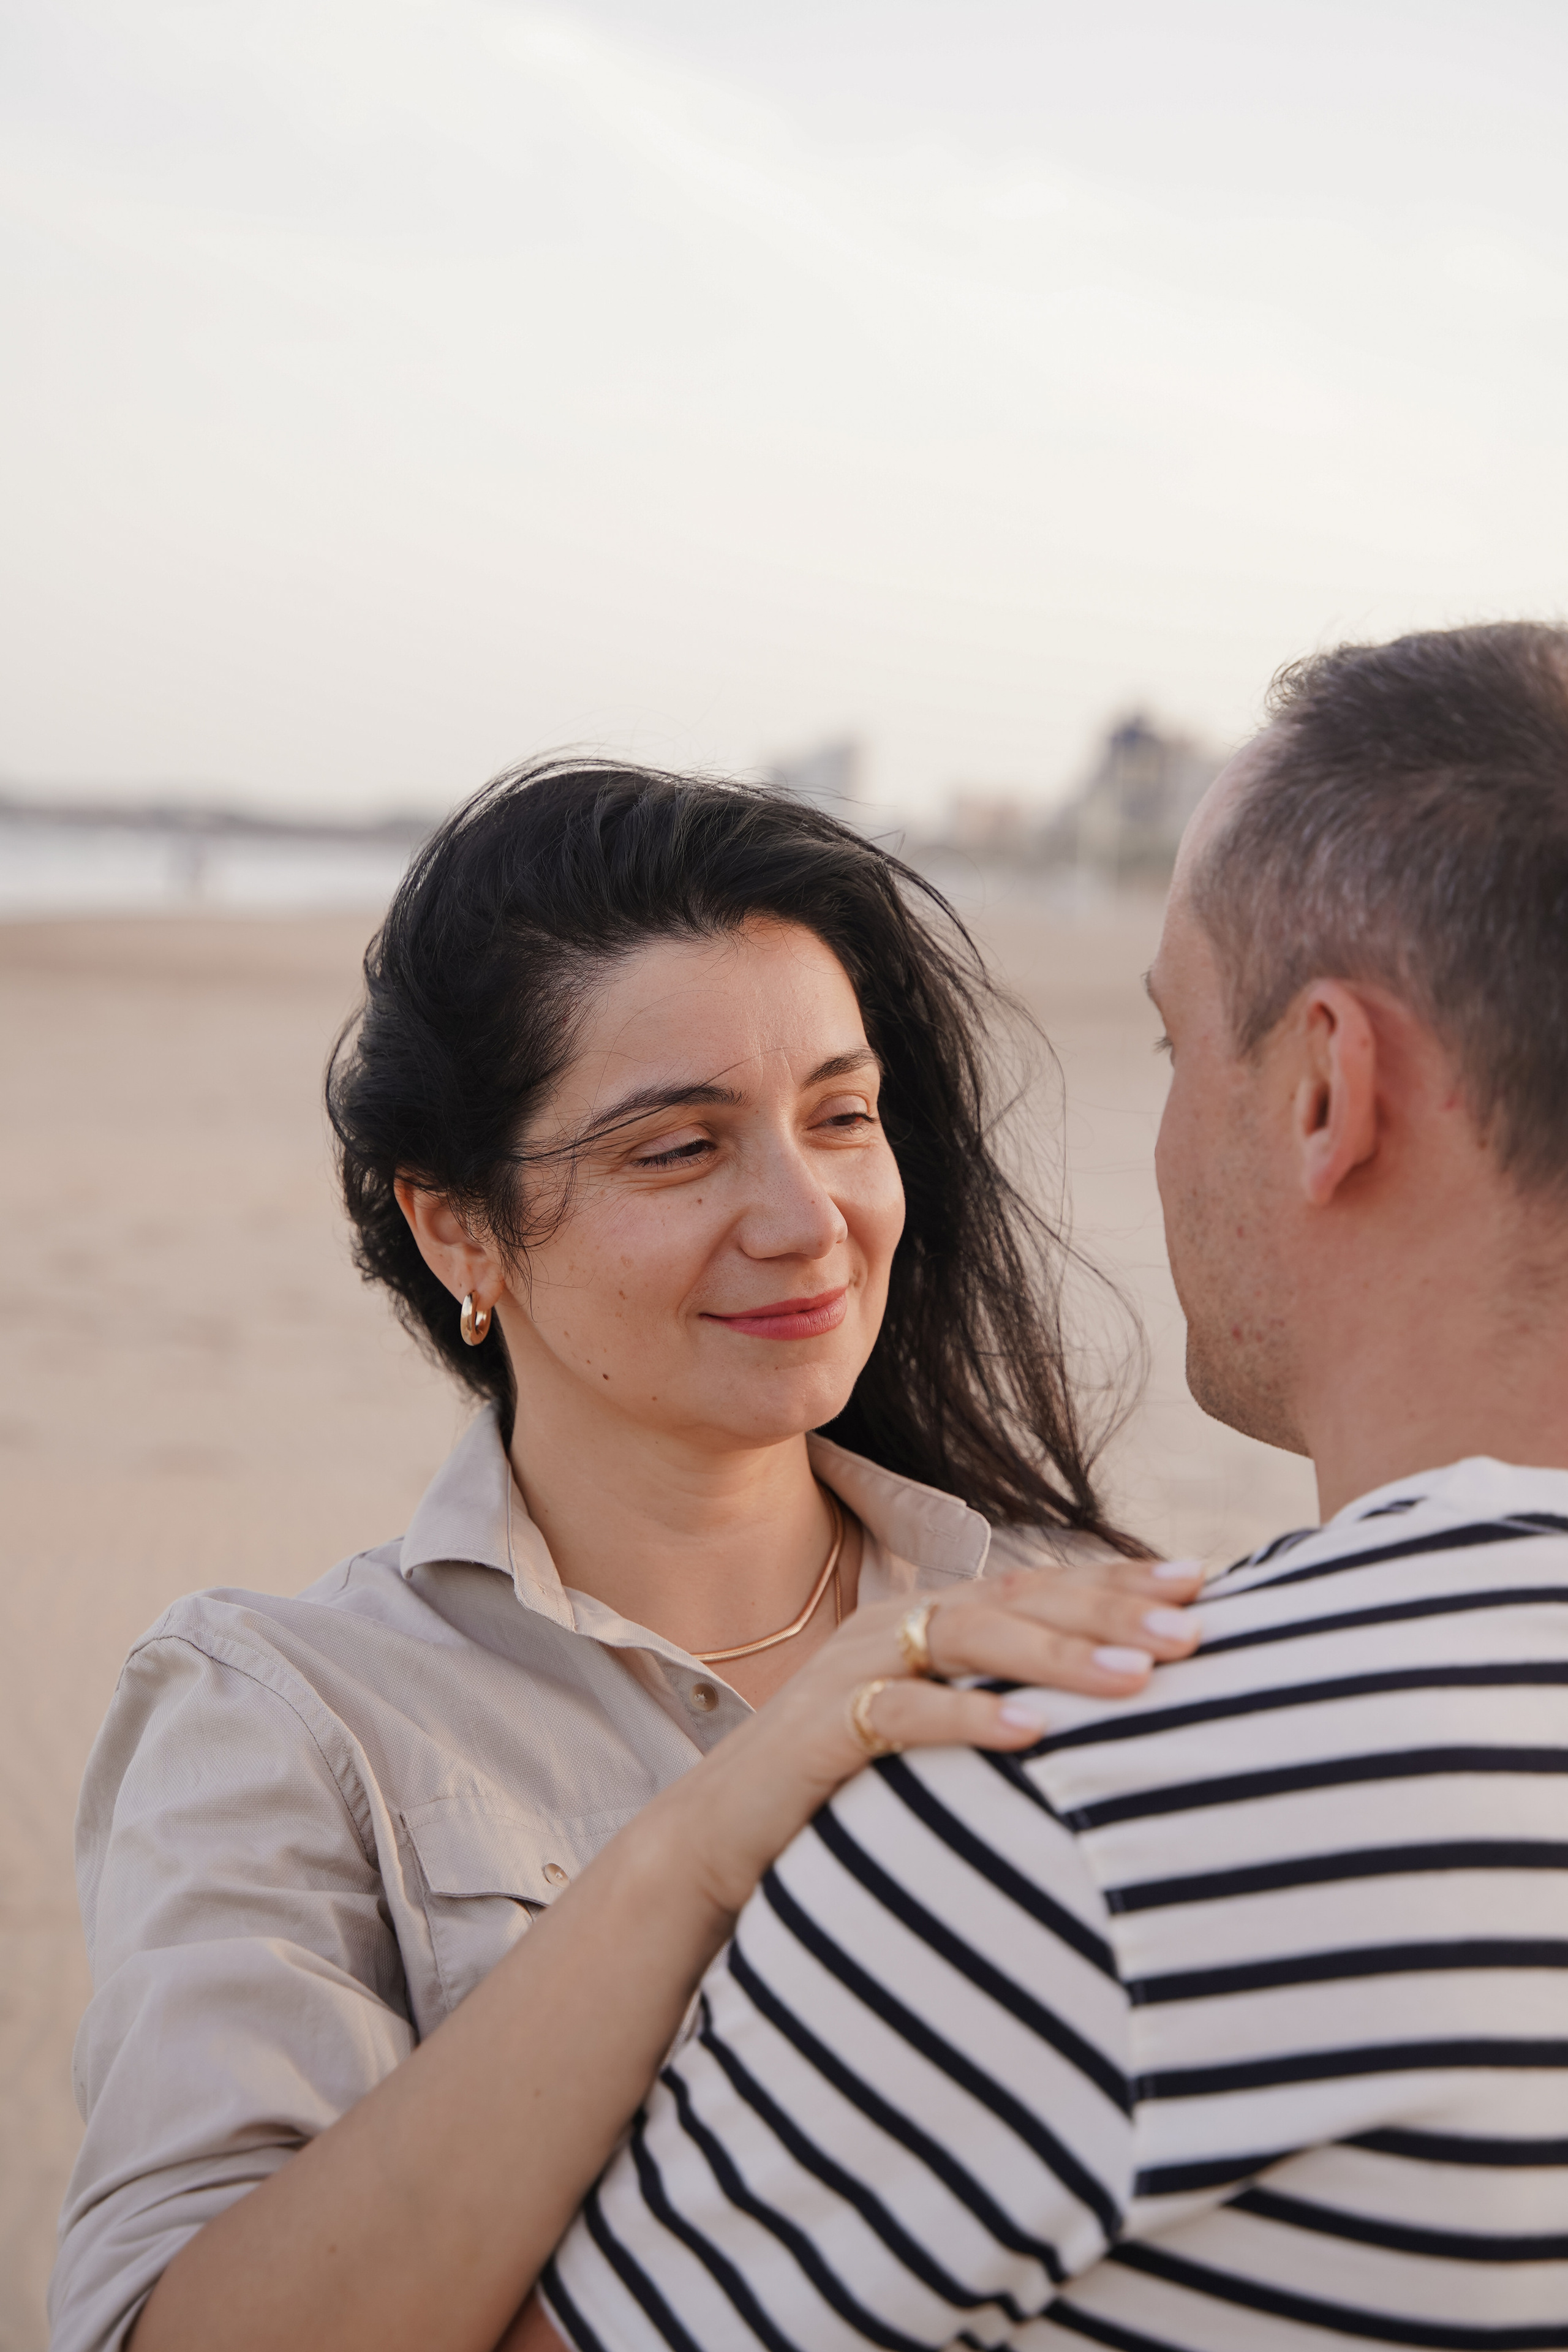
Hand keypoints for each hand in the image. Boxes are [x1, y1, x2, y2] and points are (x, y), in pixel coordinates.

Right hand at [665, 1553, 1203, 1917]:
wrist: (719, 1836)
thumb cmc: (844, 1791)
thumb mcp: (935, 1734)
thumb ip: (1004, 1704)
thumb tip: (1118, 1710)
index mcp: (932, 1621)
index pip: (1042, 1587)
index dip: (1120, 1584)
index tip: (1203, 1583)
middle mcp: (898, 1627)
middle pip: (1019, 1602)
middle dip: (1111, 1614)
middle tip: (1194, 1630)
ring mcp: (856, 1670)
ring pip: (971, 1642)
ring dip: (1059, 1658)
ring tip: (1138, 1676)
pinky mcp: (822, 1729)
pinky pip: (904, 1713)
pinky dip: (969, 1717)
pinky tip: (1031, 1731)